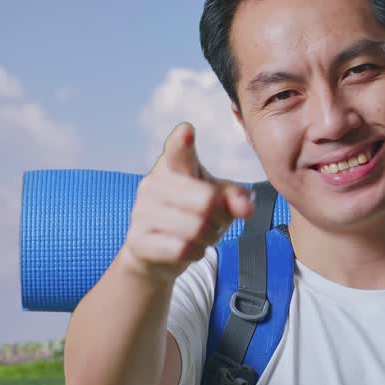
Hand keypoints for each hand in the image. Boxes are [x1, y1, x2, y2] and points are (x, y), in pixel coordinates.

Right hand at [117, 122, 254, 283]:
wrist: (159, 253)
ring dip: (209, 237)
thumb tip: (246, 207)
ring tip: (202, 236)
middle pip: (206, 201)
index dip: (183, 141)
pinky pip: (181, 249)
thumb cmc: (192, 215)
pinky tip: (189, 249)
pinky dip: (196, 253)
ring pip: (196, 228)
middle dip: (220, 217)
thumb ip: (237, 197)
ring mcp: (141, 211)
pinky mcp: (137, 240)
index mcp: (174, 164)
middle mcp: (153, 183)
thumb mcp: (220, 200)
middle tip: (215, 221)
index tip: (187, 131)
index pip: (178, 149)